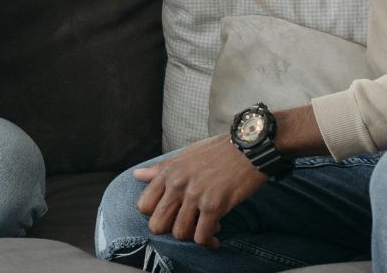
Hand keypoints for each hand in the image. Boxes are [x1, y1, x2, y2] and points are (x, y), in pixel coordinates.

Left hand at [133, 135, 266, 248]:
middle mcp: (178, 184)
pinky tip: (216, 233)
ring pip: (179, 233)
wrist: (249, 147)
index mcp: (169, 172)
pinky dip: (208, 240)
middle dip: (170, 230)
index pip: (144, 205)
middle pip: (157, 225)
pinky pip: (201, 236)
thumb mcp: (185, 154)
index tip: (171, 214)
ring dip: (192, 235)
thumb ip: (161, 169)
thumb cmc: (219, 150)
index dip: (155, 214)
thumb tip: (137, 175)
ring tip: (205, 228)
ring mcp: (195, 195)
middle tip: (186, 225)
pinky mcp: (214, 205)